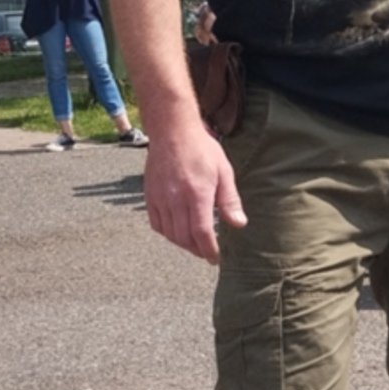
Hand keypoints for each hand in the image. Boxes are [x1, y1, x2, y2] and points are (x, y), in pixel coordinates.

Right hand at [142, 118, 245, 263]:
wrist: (172, 131)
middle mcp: (176, 199)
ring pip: (169, 234)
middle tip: (207, 252)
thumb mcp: (223, 171)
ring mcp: (160, 198)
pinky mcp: (150, 195)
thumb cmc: (201, 149)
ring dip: (183, 243)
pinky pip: (157, 224)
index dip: (209, 250)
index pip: (201, 233)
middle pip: (184, 238)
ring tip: (194, 243)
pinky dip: (167, 233)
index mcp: (197, 194)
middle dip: (197, 250)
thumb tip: (238, 224)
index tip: (215, 258)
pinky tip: (177, 231)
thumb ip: (229, 200)